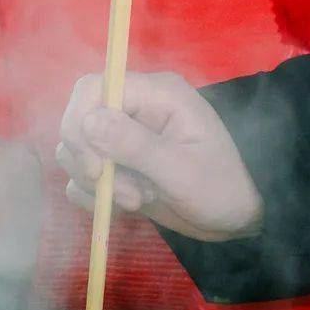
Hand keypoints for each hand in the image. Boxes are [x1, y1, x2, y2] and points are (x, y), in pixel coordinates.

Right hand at [57, 72, 262, 241]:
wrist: (235, 220)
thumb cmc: (221, 189)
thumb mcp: (183, 172)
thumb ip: (137, 146)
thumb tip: (88, 123)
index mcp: (156, 94)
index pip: (93, 89)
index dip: (80, 125)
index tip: (96, 169)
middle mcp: (134, 108)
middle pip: (78, 118)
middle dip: (89, 161)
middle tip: (126, 195)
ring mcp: (121, 136)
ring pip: (74, 150)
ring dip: (97, 183)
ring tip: (138, 200)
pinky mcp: (114, 164)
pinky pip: (80, 175)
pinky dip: (94, 196)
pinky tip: (129, 205)